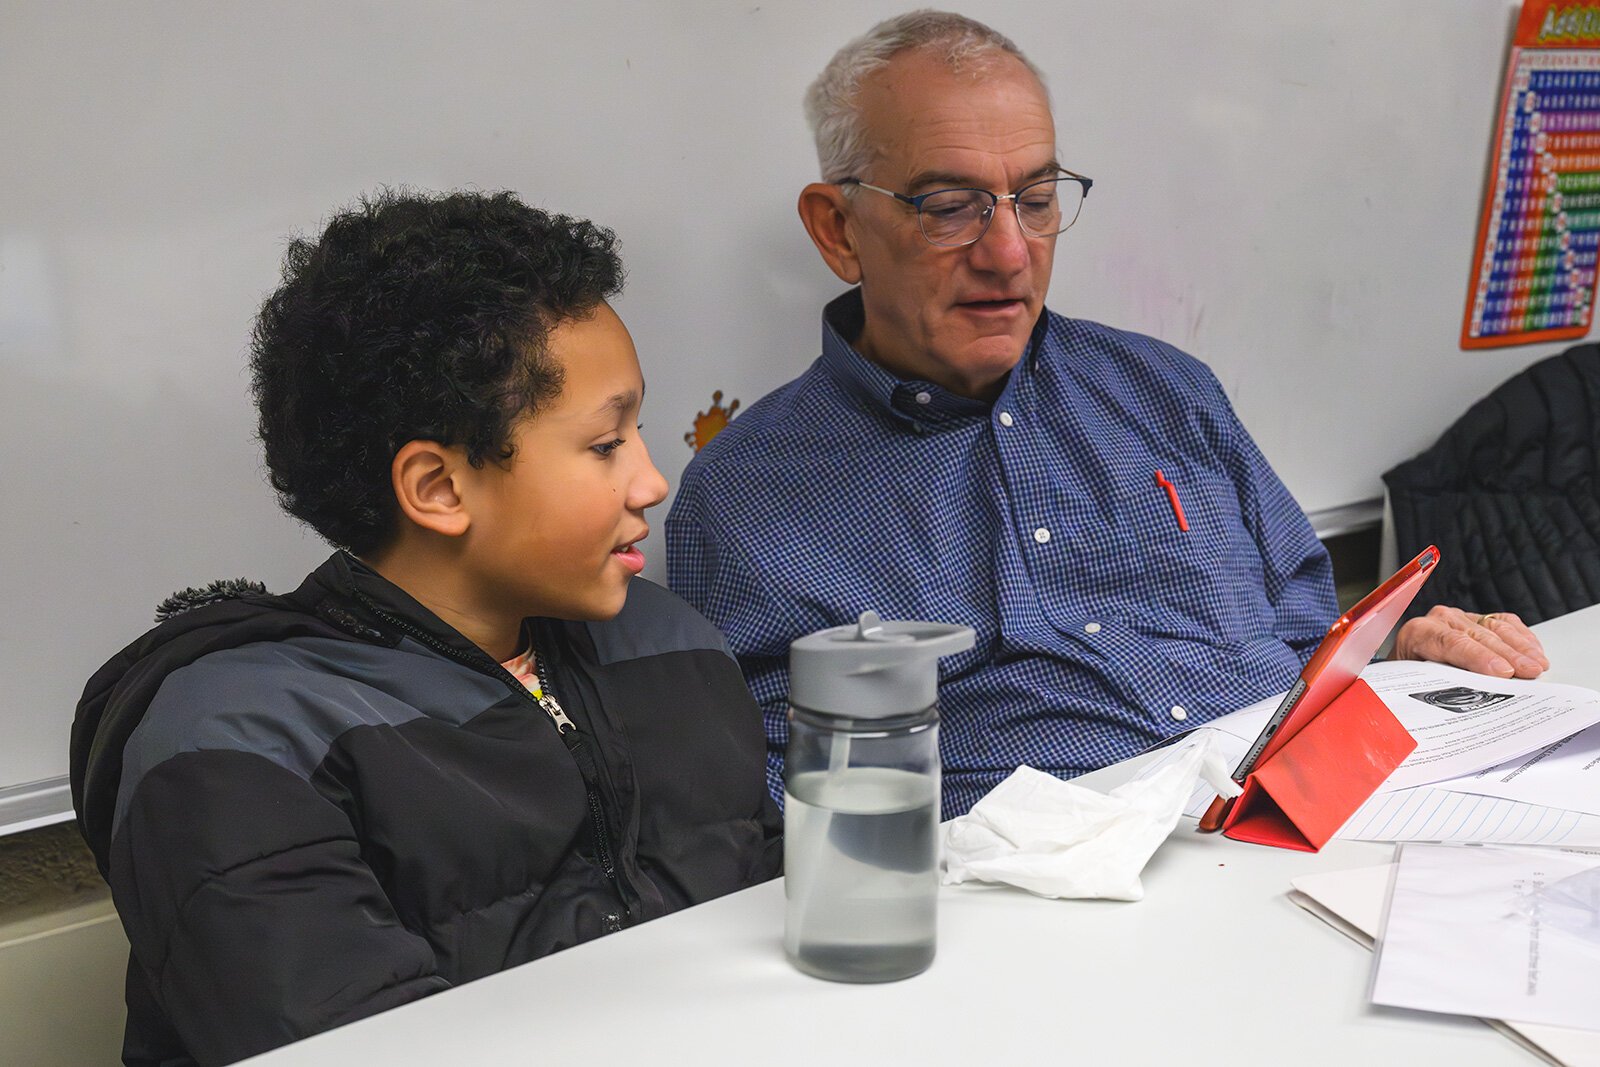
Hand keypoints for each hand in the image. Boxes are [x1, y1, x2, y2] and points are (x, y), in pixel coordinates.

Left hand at [1393, 606, 1549, 678]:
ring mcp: (1460, 616)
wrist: (1408, 662)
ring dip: (1521, 647)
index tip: (1503, 672)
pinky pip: (1504, 621)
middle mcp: (1440, 619)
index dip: (1480, 657)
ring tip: (1538, 665)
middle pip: (1479, 636)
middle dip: (1508, 655)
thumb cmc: (1414, 674)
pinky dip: (1522, 637)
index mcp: (1418, 633)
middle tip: (1530, 672)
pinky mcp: (1477, 617)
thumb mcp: (1419, 681)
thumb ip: (1442, 681)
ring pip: (1495, 626)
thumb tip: (1472, 691)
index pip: (1452, 642)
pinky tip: (1534, 651)